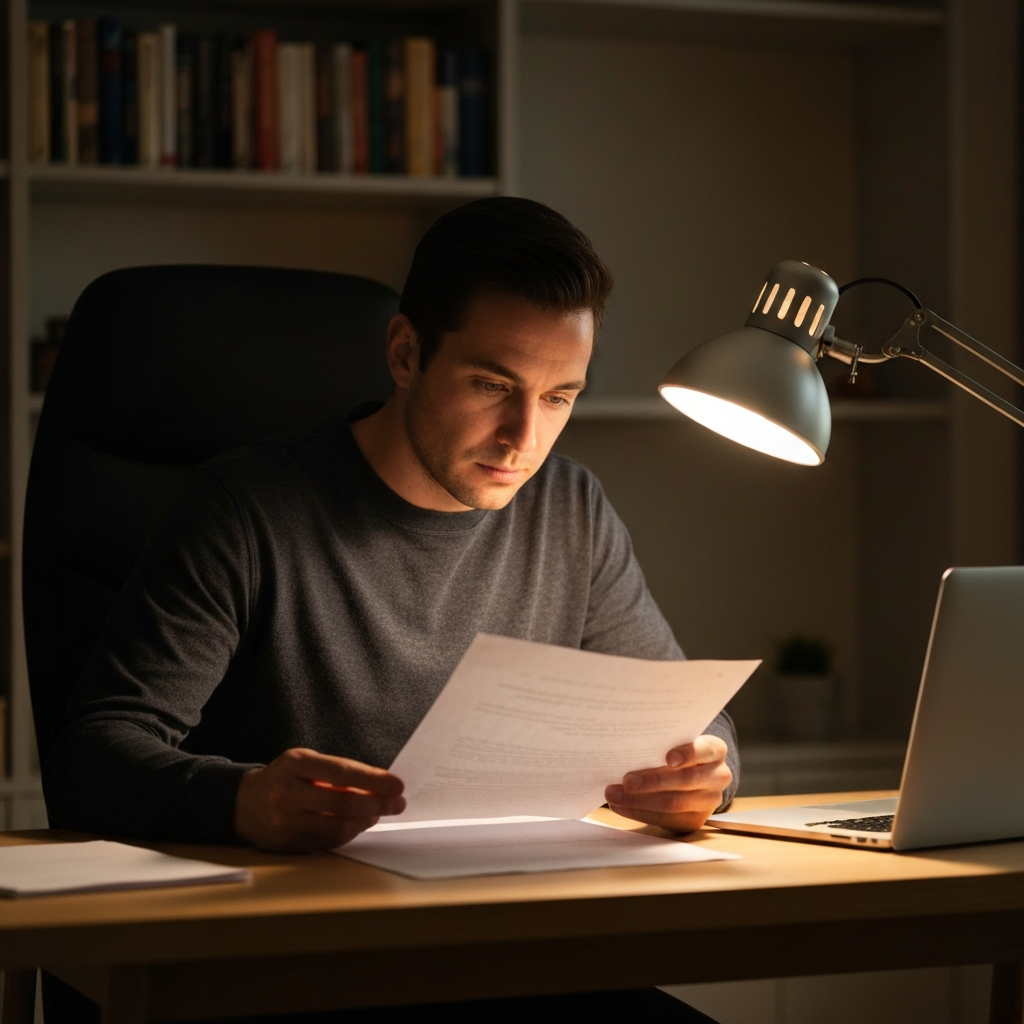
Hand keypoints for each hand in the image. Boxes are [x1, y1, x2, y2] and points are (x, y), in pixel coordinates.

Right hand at [233, 747, 404, 852]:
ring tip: (378, 812)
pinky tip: (358, 824)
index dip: (374, 781)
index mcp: (294, 765)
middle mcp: (287, 794)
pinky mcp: (287, 845)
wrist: (244, 803)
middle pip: (343, 804)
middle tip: (397, 803)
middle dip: (377, 804)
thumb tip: (380, 784)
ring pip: (338, 827)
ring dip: (366, 821)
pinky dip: (349, 833)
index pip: (342, 773)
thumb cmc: (286, 777)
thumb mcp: (306, 762)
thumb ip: (339, 771)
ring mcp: (285, 823)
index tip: (398, 785)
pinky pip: (328, 842)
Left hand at [604, 735, 730, 833]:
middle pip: (685, 780)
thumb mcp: (677, 743)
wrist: (696, 776)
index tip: (668, 757)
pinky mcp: (695, 820)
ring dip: (639, 800)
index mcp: (714, 751)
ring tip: (615, 796)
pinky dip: (639, 812)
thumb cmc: (678, 752)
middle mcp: (718, 776)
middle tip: (626, 781)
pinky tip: (621, 806)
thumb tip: (625, 746)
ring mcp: (710, 801)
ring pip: (674, 803)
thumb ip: (662, 744)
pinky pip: (666, 819)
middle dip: (652, 781)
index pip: (706, 750)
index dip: (688, 754)